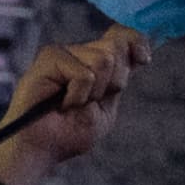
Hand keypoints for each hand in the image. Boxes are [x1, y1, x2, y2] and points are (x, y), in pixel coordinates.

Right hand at [0, 27, 147, 184]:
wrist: (41, 147)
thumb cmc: (69, 132)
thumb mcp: (105, 108)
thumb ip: (119, 81)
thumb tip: (139, 55)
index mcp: (96, 63)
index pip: (121, 37)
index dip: (137, 41)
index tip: (144, 59)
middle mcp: (80, 53)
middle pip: (116, 48)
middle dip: (114, 82)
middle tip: (91, 102)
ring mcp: (64, 52)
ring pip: (103, 60)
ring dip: (94, 93)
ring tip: (72, 104)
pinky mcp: (50, 57)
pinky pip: (83, 74)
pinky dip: (78, 97)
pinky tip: (61, 103)